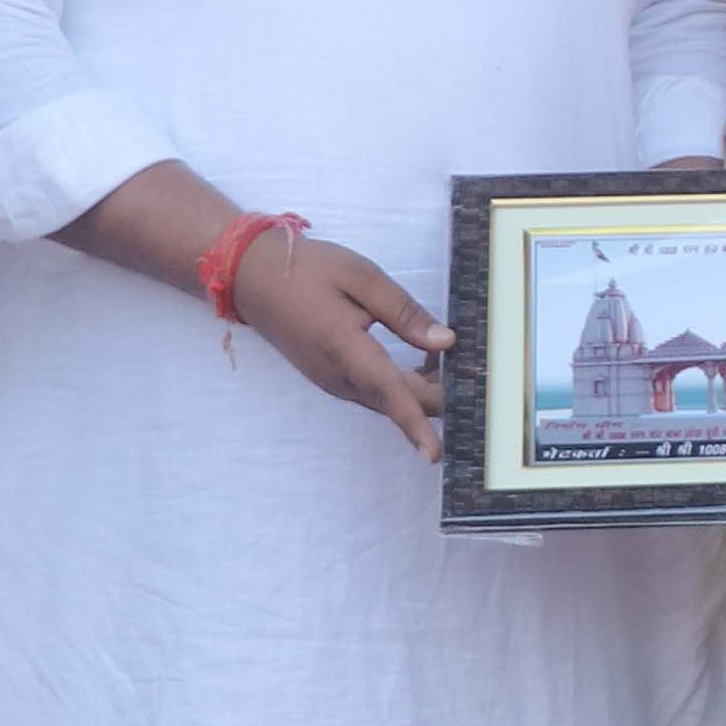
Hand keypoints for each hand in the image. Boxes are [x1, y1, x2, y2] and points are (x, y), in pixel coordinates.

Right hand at [231, 232, 451, 458]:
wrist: (252, 276)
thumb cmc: (306, 270)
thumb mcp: (361, 277)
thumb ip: (404, 312)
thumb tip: (446, 342)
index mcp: (344, 350)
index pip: (390, 394)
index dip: (415, 425)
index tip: (435, 454)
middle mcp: (339, 377)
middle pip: (399, 401)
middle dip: (439, 393)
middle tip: (473, 365)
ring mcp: (333, 382)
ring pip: (389, 400)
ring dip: (423, 387)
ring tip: (447, 354)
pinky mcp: (333, 378)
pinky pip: (377, 392)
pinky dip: (404, 383)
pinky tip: (421, 355)